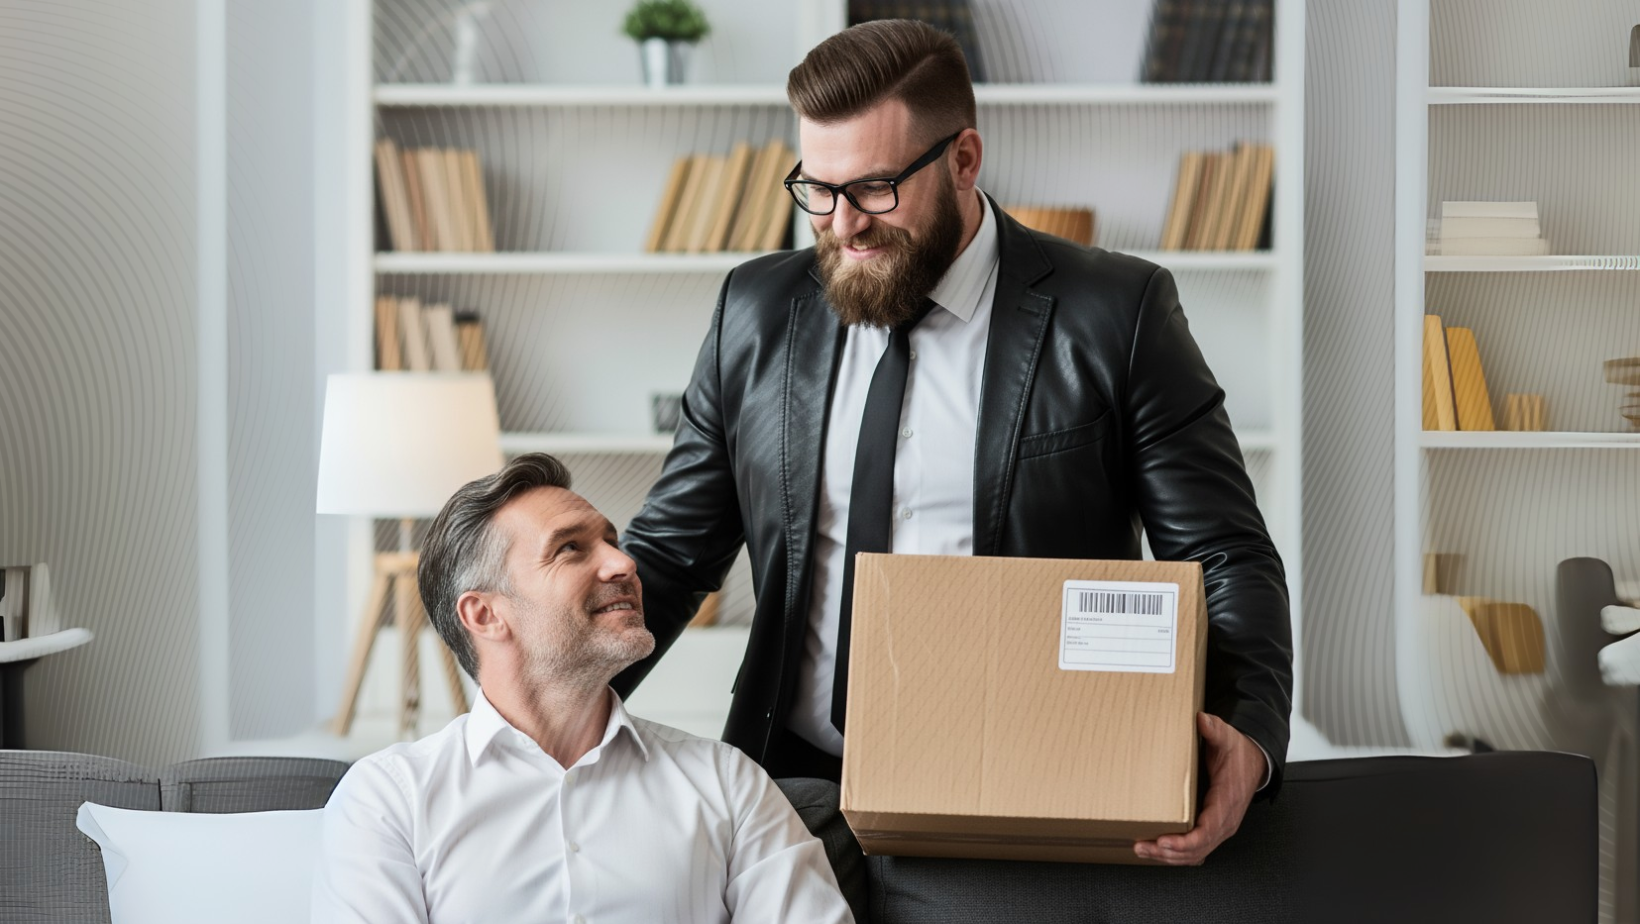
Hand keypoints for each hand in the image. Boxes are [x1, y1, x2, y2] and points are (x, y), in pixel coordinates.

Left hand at [1132, 712, 1262, 865]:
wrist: (1254, 762)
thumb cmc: (1239, 754)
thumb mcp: (1228, 738)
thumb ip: (1215, 730)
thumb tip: (1203, 720)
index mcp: (1227, 802)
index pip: (1207, 832)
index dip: (1185, 842)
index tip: (1164, 841)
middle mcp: (1224, 821)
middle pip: (1196, 849)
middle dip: (1167, 852)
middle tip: (1141, 846)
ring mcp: (1219, 828)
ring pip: (1194, 853)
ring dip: (1168, 856)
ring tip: (1143, 850)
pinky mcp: (1212, 828)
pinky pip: (1195, 848)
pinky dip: (1176, 854)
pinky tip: (1157, 851)